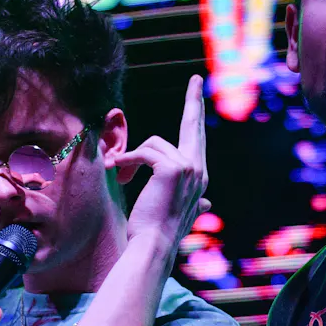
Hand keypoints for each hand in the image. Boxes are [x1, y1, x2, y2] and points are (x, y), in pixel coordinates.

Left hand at [115, 74, 210, 259]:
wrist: (154, 246)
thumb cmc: (159, 231)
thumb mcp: (180, 210)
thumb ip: (195, 201)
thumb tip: (208, 202)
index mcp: (199, 177)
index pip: (197, 139)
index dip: (196, 115)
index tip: (197, 93)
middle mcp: (199, 170)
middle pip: (193, 126)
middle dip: (194, 100)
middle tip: (196, 79)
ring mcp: (188, 168)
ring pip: (154, 144)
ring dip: (132, 157)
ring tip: (120, 174)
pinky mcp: (172, 168)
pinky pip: (143, 152)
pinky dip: (126, 161)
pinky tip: (117, 172)